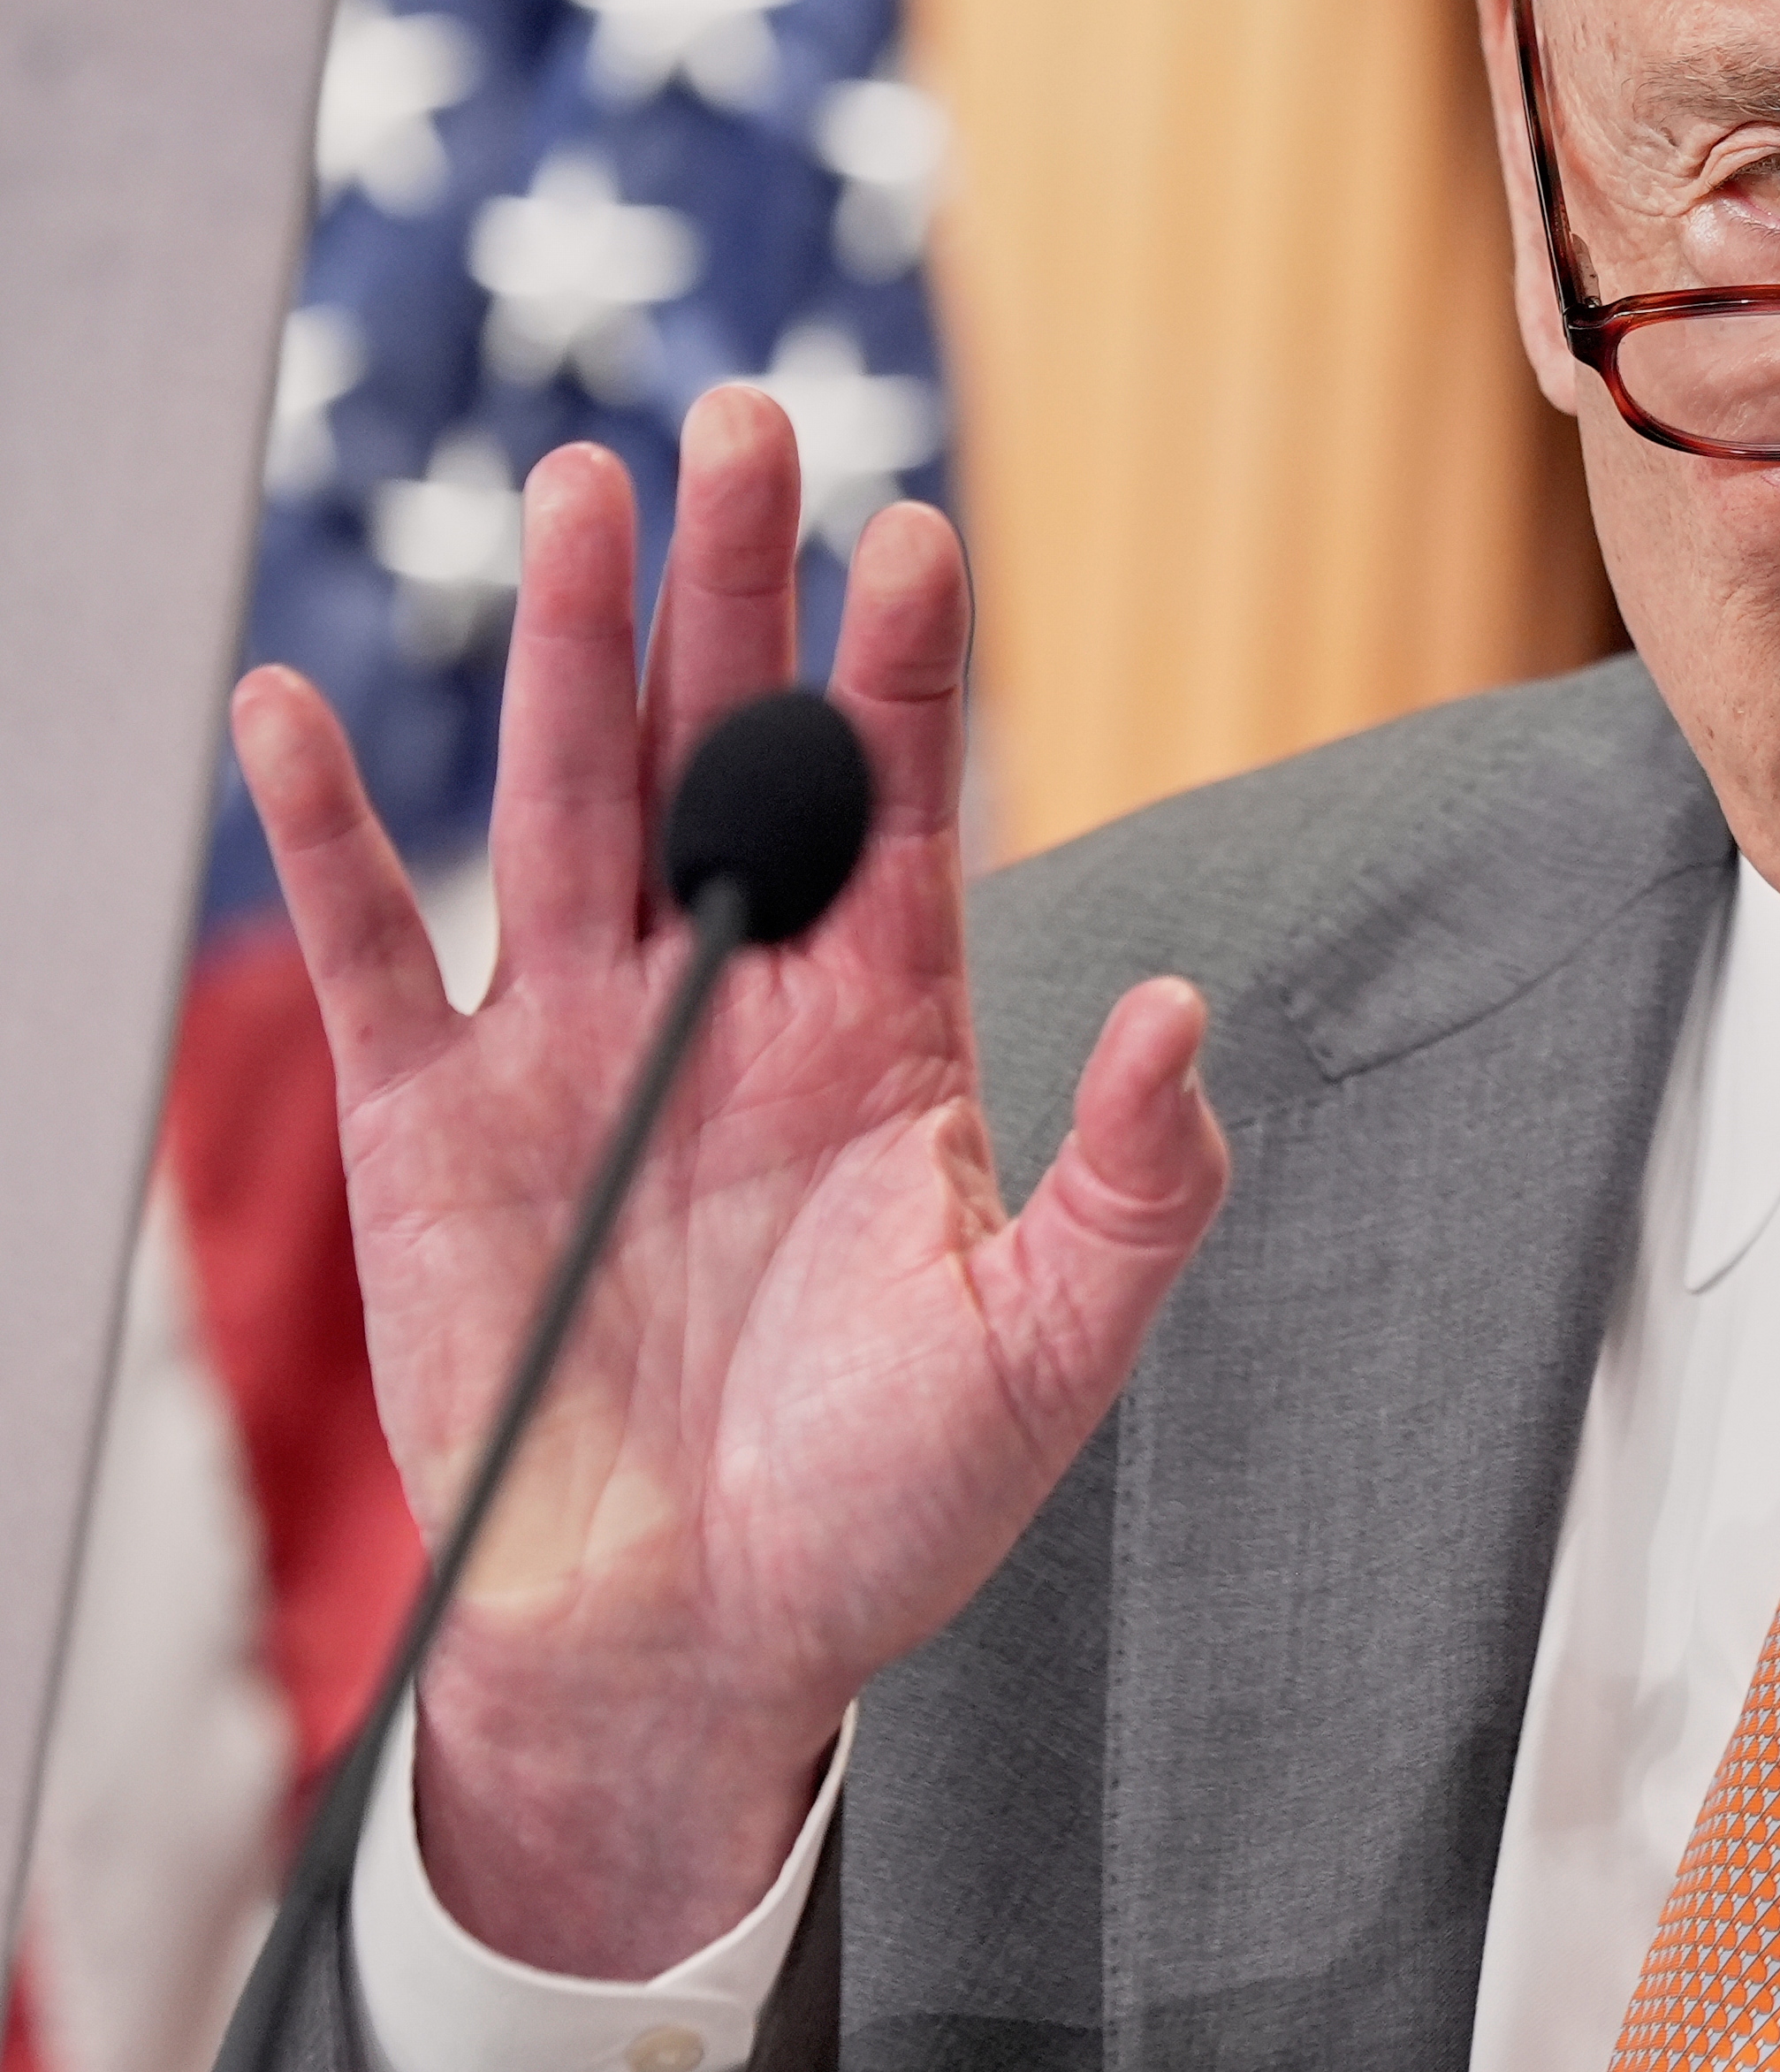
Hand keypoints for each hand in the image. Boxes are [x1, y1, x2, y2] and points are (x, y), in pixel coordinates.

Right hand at [233, 389, 1230, 1974]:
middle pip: (730, 749)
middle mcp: (730, 1000)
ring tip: (588, 490)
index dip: (901, 671)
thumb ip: (1137, 1187)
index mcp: (883, 1031)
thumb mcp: (1049, 1354)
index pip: (901, 802)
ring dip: (574, 649)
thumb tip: (1185, 1011)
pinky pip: (368, 952)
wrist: (698, 1648)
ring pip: (569, 798)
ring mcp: (575, 1044)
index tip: (913, 536)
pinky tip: (301, 709)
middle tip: (747, 422)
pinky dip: (326, 835)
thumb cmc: (885, 1506)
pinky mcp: (434, 1125)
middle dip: (736, 592)